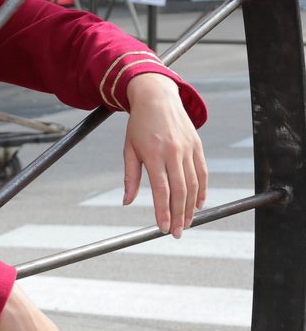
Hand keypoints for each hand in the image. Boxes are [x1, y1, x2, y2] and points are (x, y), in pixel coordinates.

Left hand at [123, 72, 207, 237]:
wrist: (157, 97)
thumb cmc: (139, 125)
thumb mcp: (129, 149)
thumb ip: (130, 177)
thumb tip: (127, 202)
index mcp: (154, 154)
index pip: (161, 189)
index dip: (163, 211)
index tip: (163, 228)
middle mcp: (173, 152)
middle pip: (180, 190)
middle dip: (179, 215)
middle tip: (177, 233)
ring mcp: (187, 149)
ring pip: (193, 184)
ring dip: (191, 207)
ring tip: (186, 223)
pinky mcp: (197, 146)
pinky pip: (202, 172)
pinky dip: (202, 190)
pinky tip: (198, 204)